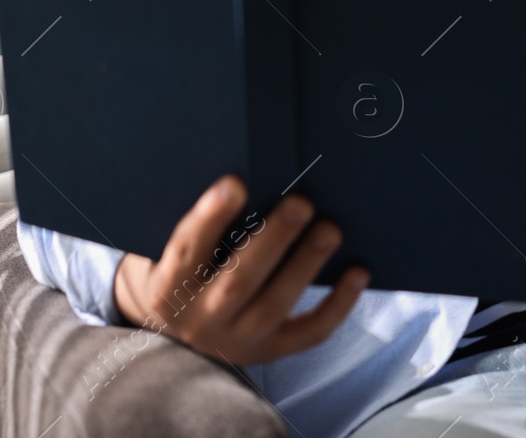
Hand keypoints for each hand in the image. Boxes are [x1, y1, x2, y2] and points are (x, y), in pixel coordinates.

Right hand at [113, 174, 370, 364]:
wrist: (177, 335)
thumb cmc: (182, 272)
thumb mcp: (171, 254)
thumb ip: (199, 227)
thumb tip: (242, 175)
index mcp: (167, 288)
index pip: (187, 251)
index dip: (209, 218)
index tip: (235, 183)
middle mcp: (201, 320)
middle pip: (239, 280)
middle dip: (272, 239)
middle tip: (301, 202)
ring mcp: (239, 339)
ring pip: (275, 304)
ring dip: (306, 264)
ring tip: (331, 229)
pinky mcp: (271, 350)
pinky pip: (309, 332)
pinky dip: (338, 304)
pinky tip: (358, 271)